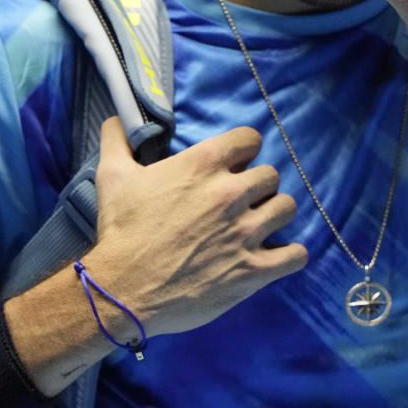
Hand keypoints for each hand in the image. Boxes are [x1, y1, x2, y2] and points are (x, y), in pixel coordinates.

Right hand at [90, 117, 307, 335]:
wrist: (123, 290)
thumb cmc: (120, 232)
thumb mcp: (112, 177)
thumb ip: (117, 140)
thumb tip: (116, 117)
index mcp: (203, 165)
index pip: (250, 139)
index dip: (244, 150)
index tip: (236, 163)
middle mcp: (231, 194)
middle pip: (271, 175)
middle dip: (259, 185)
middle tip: (243, 200)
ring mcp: (246, 233)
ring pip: (287, 208)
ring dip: (275, 214)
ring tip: (260, 224)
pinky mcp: (253, 270)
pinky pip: (295, 255)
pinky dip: (290, 255)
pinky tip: (277, 255)